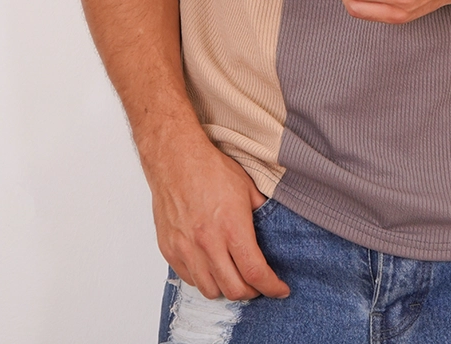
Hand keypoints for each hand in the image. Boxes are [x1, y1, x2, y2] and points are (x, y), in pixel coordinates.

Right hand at [139, 121, 289, 300]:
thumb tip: (275, 226)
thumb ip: (261, 212)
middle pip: (234, 290)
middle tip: (258, 283)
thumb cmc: (210, 169)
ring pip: (210, 290)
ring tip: (234, 275)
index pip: (255, 272)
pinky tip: (212, 265)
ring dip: (226, 288)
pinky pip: (190, 278)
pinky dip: (204, 278)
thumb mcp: (247, 187)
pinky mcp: (170, 250)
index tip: (280, 289)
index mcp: (232, 227)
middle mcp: (208, 243)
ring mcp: (186, 249)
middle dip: (251, 292)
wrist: (175, 159)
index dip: (272, 286)